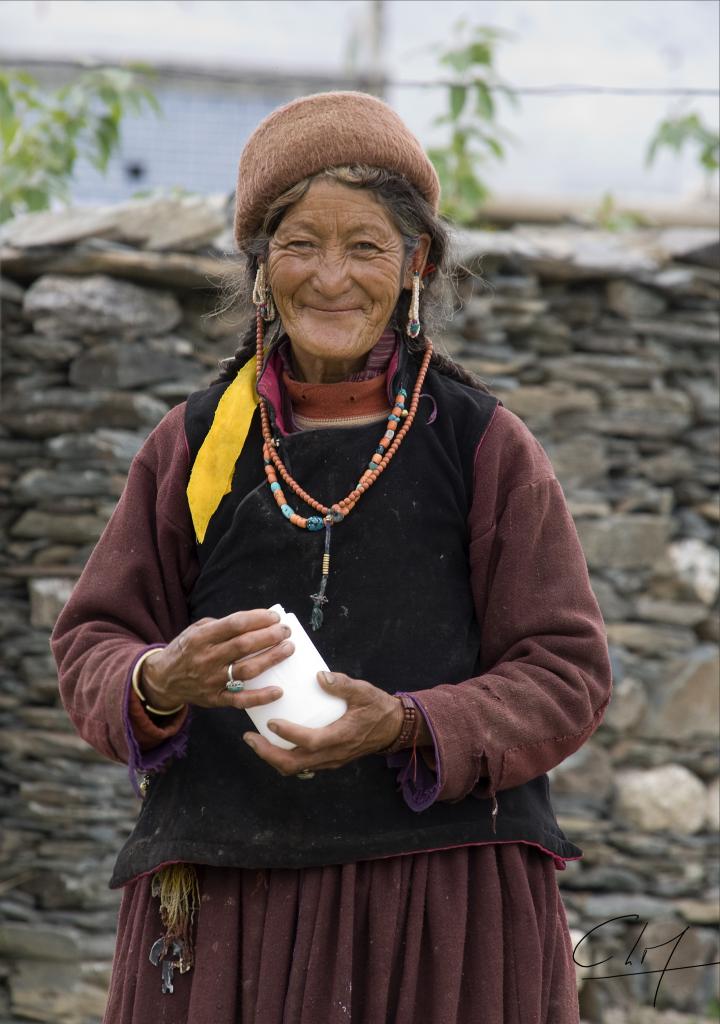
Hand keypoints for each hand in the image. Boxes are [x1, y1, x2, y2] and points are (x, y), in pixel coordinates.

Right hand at [140, 609, 292, 712]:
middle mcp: (206, 658)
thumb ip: (222, 624)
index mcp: (201, 637)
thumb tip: (256, 620)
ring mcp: (211, 680)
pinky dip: (260, 697)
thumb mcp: (196, 629)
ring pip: (246, 670)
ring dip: (270, 659)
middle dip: (269, 636)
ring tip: (288, 649)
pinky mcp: (215, 699)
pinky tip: (278, 691)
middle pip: (243, 646)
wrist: (162, 679)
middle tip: (286, 632)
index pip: (235, 624)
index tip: (274, 617)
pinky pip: (240, 700)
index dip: (258, 619)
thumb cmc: (186, 649)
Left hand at [242, 671, 404, 774]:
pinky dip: (284, 757)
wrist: (393, 728)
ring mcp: (330, 760)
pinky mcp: (328, 760)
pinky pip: (302, 765)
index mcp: (341, 736)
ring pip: (296, 768)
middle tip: (249, 738)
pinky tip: (274, 742)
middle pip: (294, 764)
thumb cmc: (377, 708)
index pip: (310, 742)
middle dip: (268, 754)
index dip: (289, 734)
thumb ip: (342, 684)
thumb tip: (319, 675)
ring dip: (272, 758)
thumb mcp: (363, 691)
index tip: (271, 722)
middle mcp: (333, 754)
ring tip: (255, 741)